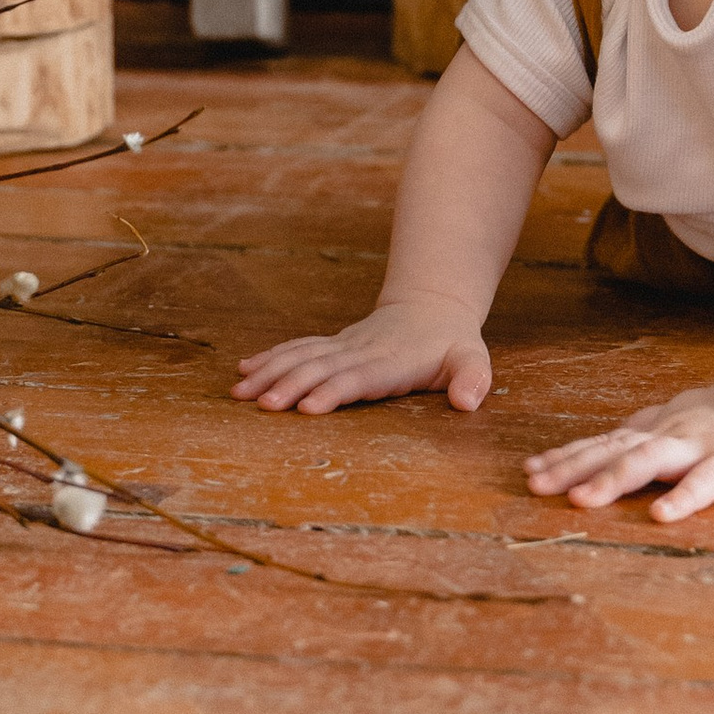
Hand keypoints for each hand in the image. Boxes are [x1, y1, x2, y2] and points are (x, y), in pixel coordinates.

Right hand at [233, 298, 491, 414]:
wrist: (431, 307)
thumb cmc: (452, 343)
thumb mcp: (473, 358)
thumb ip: (472, 378)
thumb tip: (468, 401)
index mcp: (392, 361)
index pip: (359, 377)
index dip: (334, 390)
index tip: (308, 406)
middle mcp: (361, 351)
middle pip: (321, 367)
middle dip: (291, 385)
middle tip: (263, 405)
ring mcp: (343, 346)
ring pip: (301, 356)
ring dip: (270, 373)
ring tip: (239, 392)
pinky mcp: (332, 346)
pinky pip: (297, 349)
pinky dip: (270, 358)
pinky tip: (244, 370)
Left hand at [523, 376, 713, 522]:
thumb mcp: (674, 425)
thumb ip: (638, 439)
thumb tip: (589, 451)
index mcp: (654, 432)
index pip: (602, 443)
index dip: (566, 457)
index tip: (529, 472)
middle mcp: (669, 435)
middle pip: (614, 449)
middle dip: (573, 468)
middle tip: (536, 487)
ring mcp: (701, 446)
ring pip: (651, 459)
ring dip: (613, 478)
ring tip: (580, 501)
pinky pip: (708, 481)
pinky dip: (684, 497)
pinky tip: (662, 516)